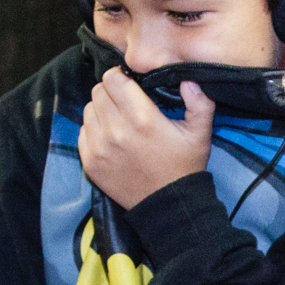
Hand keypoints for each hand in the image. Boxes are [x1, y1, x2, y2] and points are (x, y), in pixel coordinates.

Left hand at [78, 70, 214, 208]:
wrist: (169, 206)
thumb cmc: (185, 166)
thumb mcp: (201, 133)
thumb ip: (199, 101)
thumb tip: (188, 78)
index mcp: (141, 117)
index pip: (113, 78)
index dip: (121, 77)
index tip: (130, 84)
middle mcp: (116, 130)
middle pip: (98, 91)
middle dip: (111, 92)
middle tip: (126, 103)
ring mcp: (99, 148)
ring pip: (88, 110)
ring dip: (101, 110)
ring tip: (119, 120)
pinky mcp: (90, 163)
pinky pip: (83, 132)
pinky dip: (94, 130)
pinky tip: (111, 138)